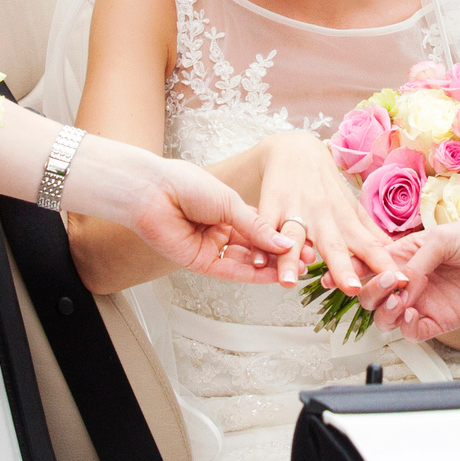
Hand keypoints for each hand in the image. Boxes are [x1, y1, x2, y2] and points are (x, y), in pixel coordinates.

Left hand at [62, 138, 297, 284]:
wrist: (153, 191)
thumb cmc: (185, 184)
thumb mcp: (230, 202)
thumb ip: (257, 226)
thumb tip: (284, 242)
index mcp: (227, 210)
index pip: (261, 227)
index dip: (282, 236)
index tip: (304, 243)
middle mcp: (220, 230)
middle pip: (256, 248)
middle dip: (281, 255)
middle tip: (305, 260)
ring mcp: (211, 247)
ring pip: (247, 261)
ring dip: (270, 267)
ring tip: (294, 270)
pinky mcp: (200, 263)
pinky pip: (231, 271)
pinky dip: (252, 274)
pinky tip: (272, 275)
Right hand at [261, 131, 395, 295]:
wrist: (294, 149)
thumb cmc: (325, 185)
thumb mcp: (350, 207)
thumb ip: (370, 233)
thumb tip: (395, 253)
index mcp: (346, 220)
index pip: (370, 245)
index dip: (384, 264)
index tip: (400, 283)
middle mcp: (323, 217)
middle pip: (334, 245)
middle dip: (343, 267)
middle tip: (352, 289)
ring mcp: (295, 211)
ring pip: (294, 237)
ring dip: (292, 258)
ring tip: (289, 282)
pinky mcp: (270, 206)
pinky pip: (263, 227)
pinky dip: (259, 243)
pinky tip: (257, 262)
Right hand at [365, 215, 459, 339]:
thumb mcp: (442, 238)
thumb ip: (416, 262)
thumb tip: (402, 284)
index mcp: (406, 254)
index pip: (370, 265)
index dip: (355, 271)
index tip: (345, 273)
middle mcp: (411, 280)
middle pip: (372, 296)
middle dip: (372, 292)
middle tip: (390, 284)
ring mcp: (425, 301)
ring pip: (387, 318)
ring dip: (385, 312)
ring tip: (400, 301)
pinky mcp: (441, 320)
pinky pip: (413, 333)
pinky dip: (406, 328)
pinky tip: (413, 315)